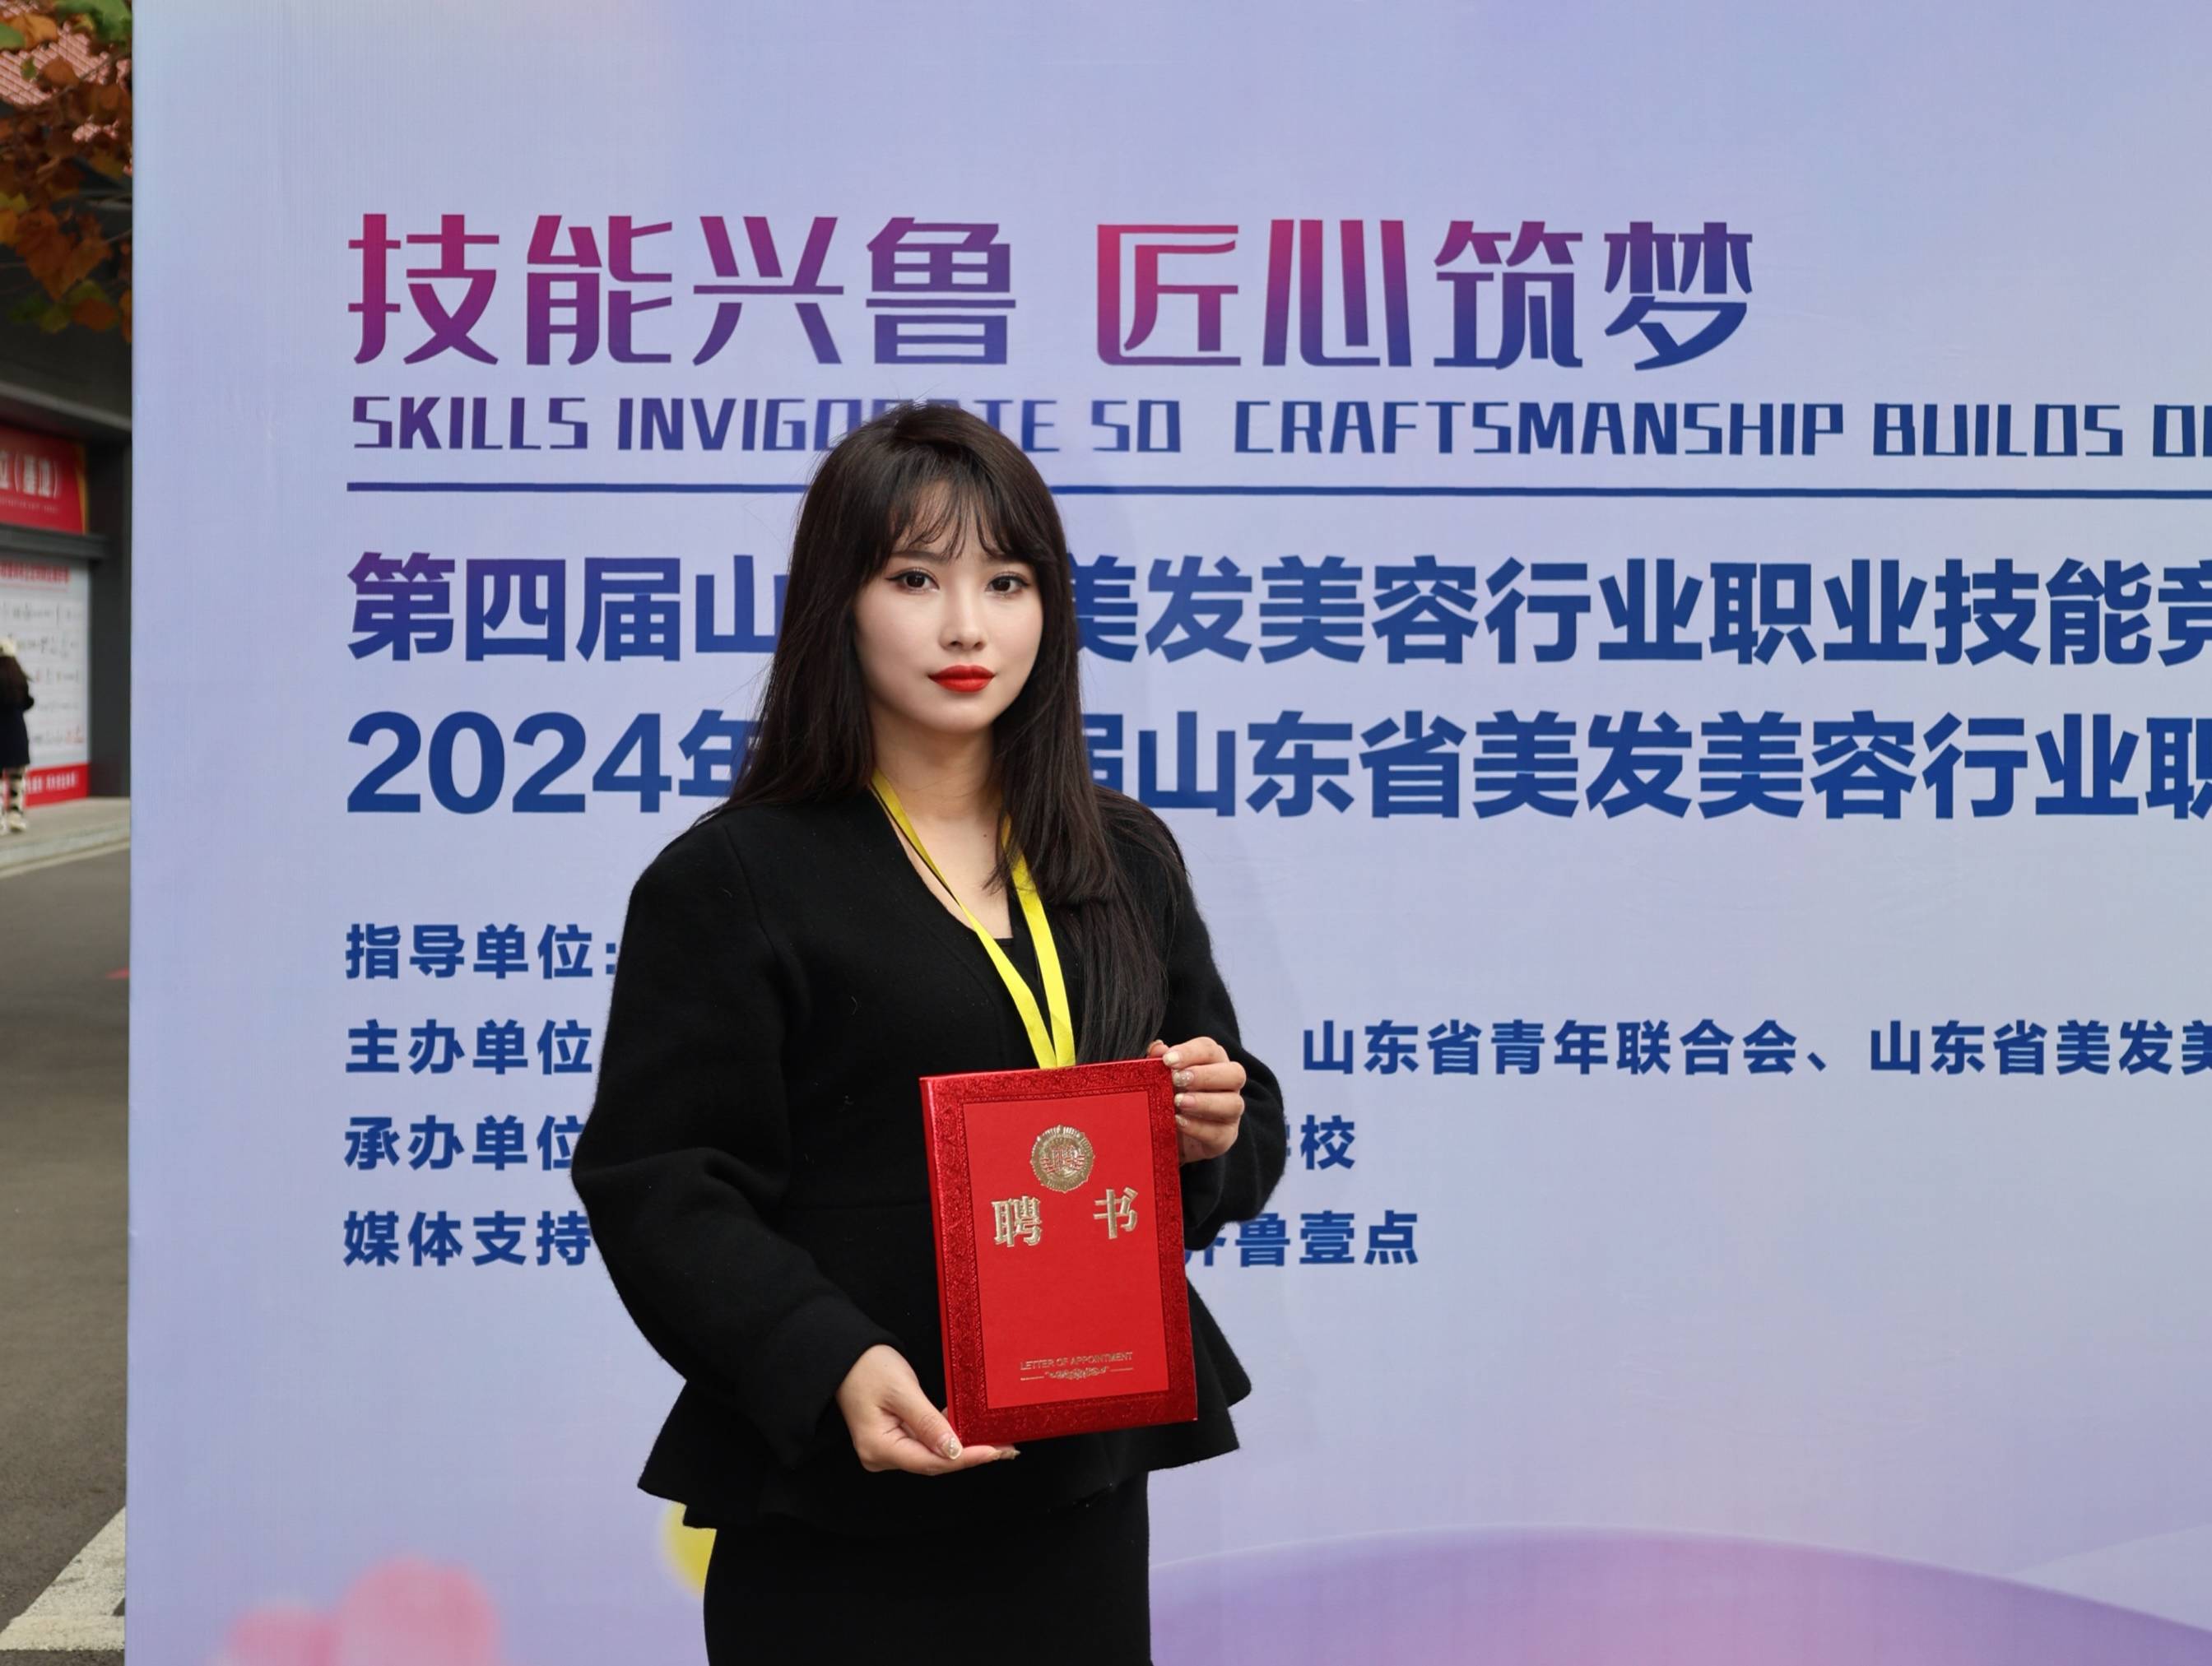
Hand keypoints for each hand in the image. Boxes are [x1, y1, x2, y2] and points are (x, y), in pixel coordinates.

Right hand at [834, 1344, 1018, 1473]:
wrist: (845, 1356)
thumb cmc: (867, 1368)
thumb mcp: (902, 1391)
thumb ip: (927, 1422)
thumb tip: (953, 1450)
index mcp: (878, 1447)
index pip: (931, 1461)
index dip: (966, 1458)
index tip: (994, 1451)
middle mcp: (881, 1455)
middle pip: (934, 1462)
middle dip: (970, 1454)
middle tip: (1006, 1448)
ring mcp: (887, 1449)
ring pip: (932, 1454)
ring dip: (963, 1447)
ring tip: (996, 1441)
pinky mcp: (894, 1438)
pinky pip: (925, 1443)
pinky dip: (949, 1437)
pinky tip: (971, 1431)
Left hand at [1147, 1036, 1245, 1163]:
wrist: (1165, 1137)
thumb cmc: (1166, 1099)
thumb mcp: (1157, 1079)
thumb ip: (1156, 1062)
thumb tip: (1158, 1048)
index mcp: (1213, 1063)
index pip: (1210, 1050)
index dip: (1190, 1052)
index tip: (1168, 1060)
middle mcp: (1229, 1085)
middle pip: (1235, 1073)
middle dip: (1205, 1075)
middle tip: (1177, 1079)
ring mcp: (1231, 1113)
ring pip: (1233, 1104)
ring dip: (1205, 1102)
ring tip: (1178, 1102)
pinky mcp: (1226, 1137)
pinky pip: (1220, 1133)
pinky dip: (1199, 1127)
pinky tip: (1179, 1122)